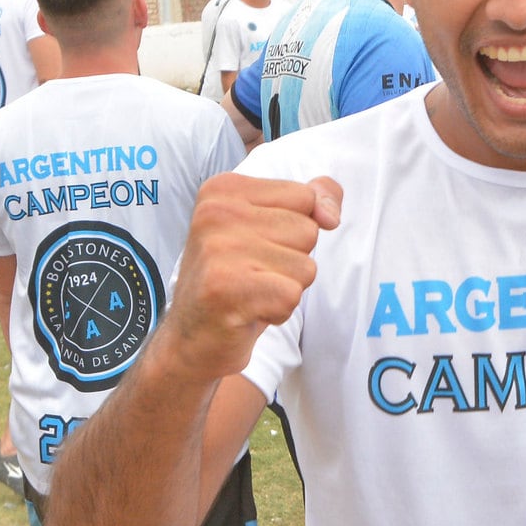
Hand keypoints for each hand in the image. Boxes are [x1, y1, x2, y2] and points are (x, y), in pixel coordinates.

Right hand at [162, 172, 341, 381]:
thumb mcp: (273, 225)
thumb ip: (313, 200)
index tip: (257, 246)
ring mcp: (217, 249)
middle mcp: (216, 211)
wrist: (194, 336)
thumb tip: (331, 215)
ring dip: (287, 286)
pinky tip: (249, 310)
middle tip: (253, 274)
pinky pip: (292, 294)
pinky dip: (280, 310)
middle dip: (292, 260)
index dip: (294, 230)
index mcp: (225, 188)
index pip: (305, 196)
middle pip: (308, 231)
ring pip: (305, 265)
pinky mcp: (224, 287)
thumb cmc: (240, 277)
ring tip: (251, 291)